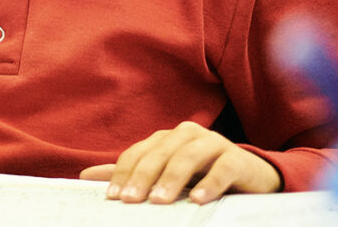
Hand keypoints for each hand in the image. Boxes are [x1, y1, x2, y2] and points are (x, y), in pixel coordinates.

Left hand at [79, 121, 281, 203]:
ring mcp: (214, 143)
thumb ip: (130, 174)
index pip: (138, 154)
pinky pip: (222, 168)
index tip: (113, 198)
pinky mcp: (238, 158)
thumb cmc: (201, 177)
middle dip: (142, 178)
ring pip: (187, 158)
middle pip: (159, 155)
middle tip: (130, 201)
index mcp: (166, 138)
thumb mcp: (164, 177)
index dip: (123, 174)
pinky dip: (210, 184)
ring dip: (171, 180)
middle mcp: (187, 135)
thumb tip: (85, 175)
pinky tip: (198, 200)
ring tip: (159, 202)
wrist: (252, 178)